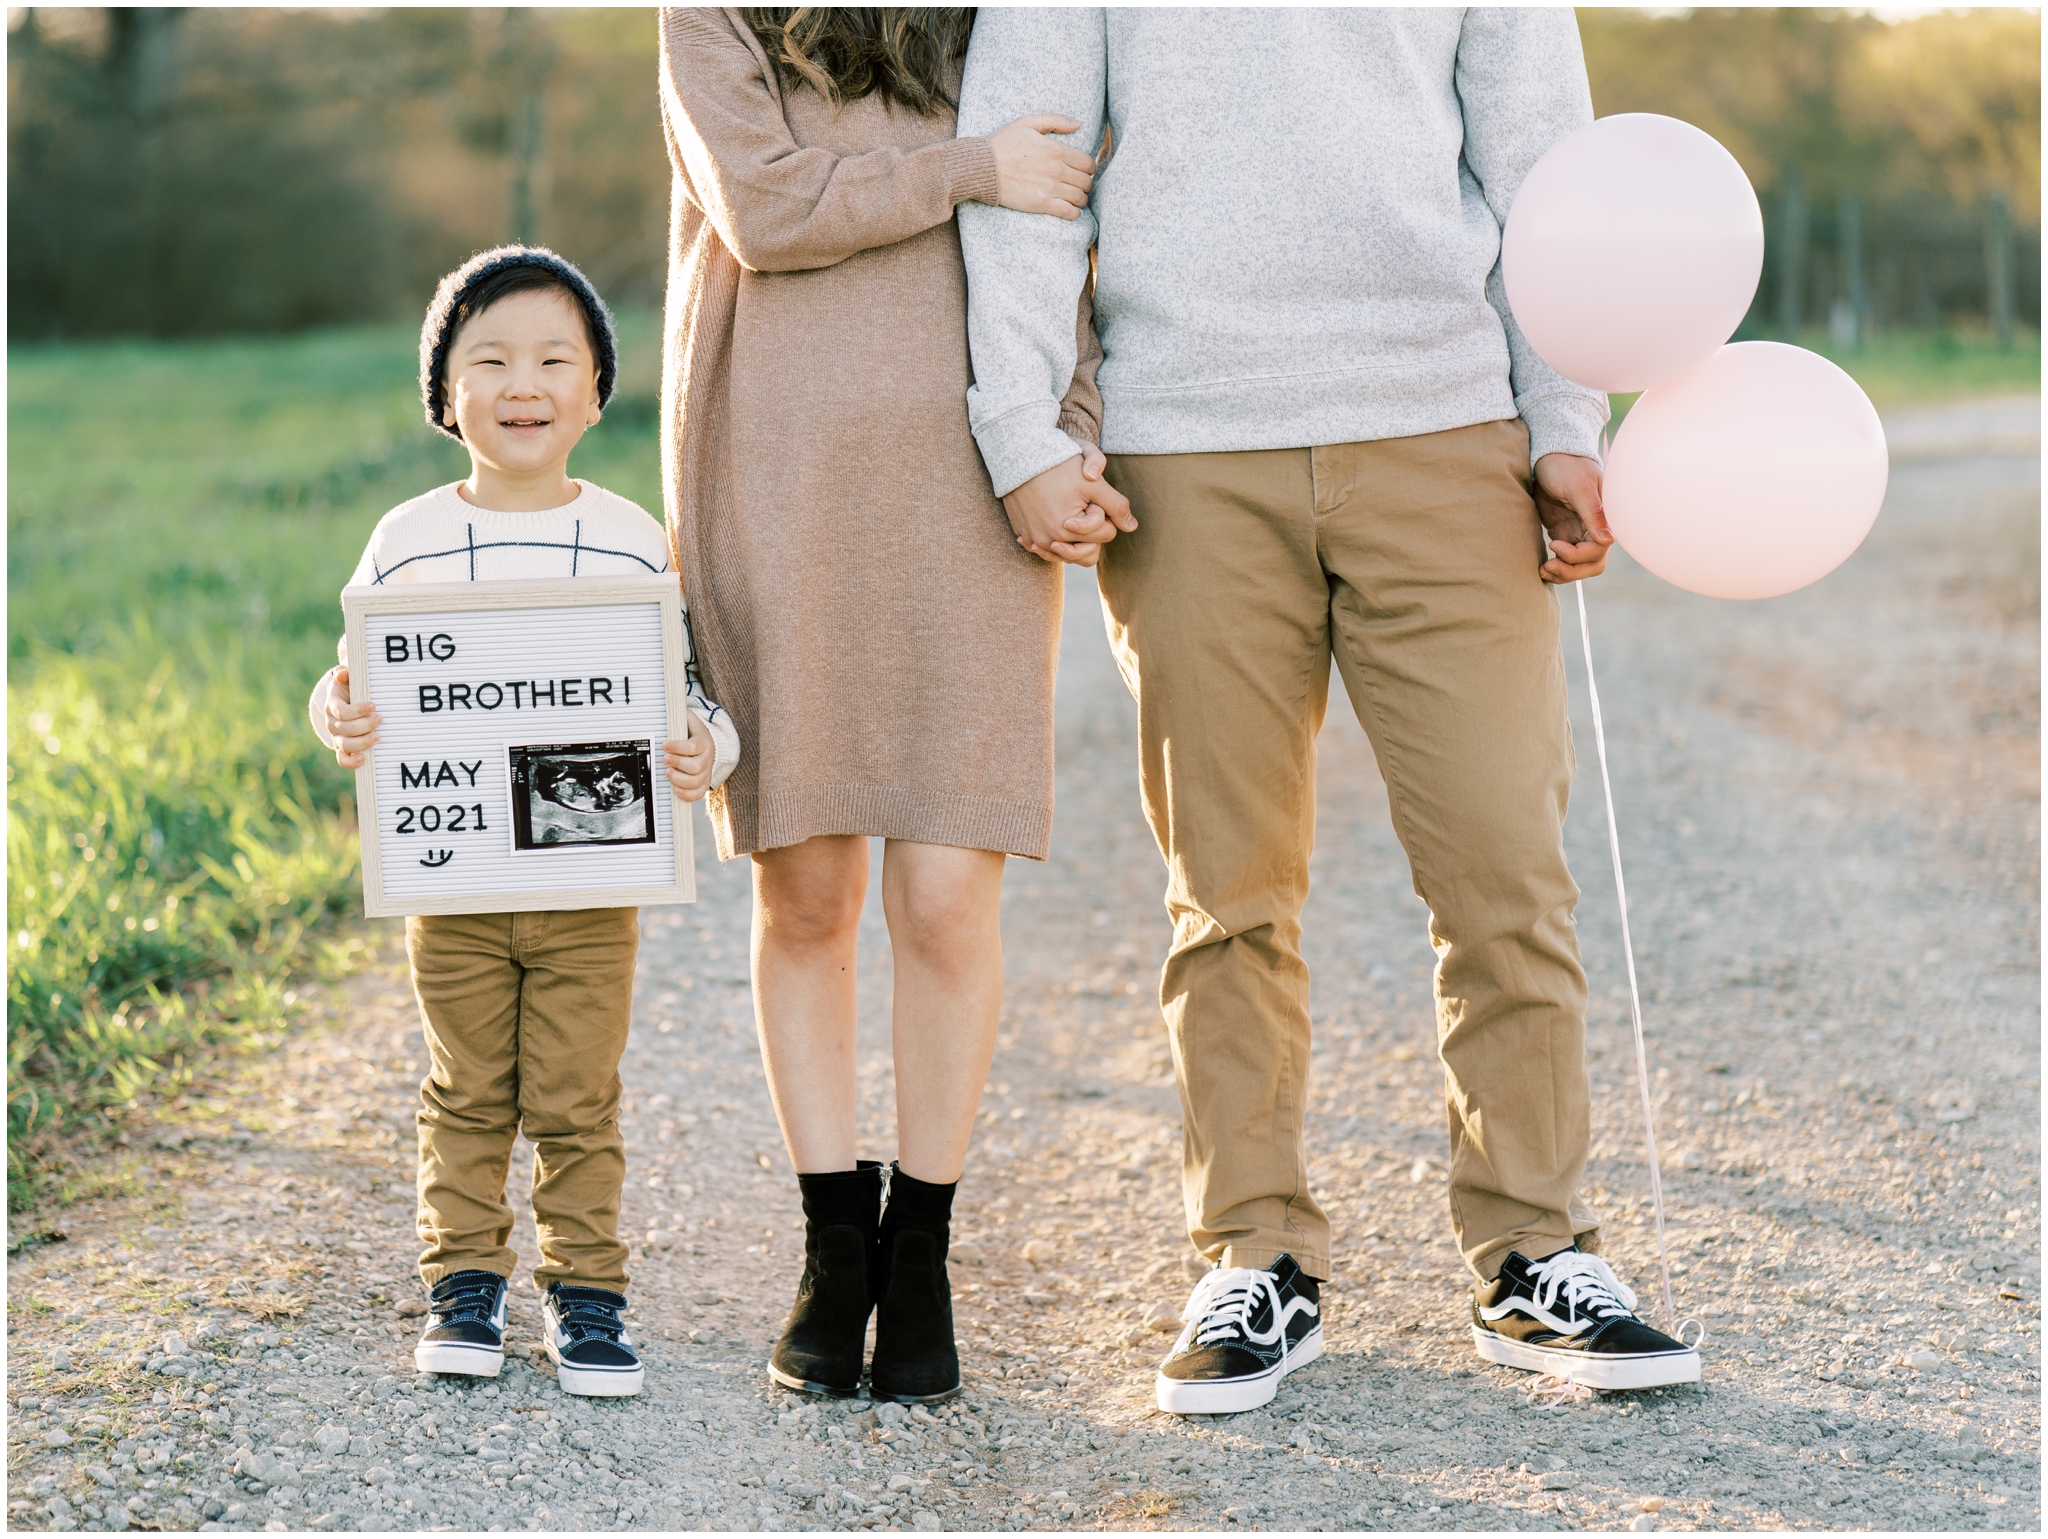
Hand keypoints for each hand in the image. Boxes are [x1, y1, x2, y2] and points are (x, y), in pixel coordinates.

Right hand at [327, 665, 380, 769]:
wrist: (347, 703)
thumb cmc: (350, 689)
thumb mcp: (346, 679)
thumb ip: (344, 674)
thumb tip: (344, 672)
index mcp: (332, 706)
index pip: (341, 711)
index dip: (357, 710)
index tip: (373, 706)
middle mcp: (332, 723)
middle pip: (345, 729)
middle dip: (364, 725)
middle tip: (380, 719)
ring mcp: (337, 737)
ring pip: (345, 745)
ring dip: (362, 742)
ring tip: (378, 737)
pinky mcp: (343, 749)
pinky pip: (342, 759)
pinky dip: (351, 762)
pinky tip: (364, 759)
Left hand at [663, 711, 714, 801]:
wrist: (709, 745)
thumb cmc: (694, 733)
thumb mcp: (689, 720)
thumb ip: (680, 715)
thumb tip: (668, 707)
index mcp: (704, 742)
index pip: (693, 746)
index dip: (678, 747)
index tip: (665, 745)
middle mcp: (707, 758)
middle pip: (695, 766)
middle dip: (678, 763)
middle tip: (665, 759)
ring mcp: (706, 772)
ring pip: (696, 781)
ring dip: (679, 779)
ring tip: (667, 772)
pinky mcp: (704, 783)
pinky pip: (698, 794)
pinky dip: (687, 794)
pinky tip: (676, 789)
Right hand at [988, 115, 1095, 219]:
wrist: (981, 168)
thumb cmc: (1002, 144)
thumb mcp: (1027, 123)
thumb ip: (1055, 121)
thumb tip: (1078, 124)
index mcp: (1057, 149)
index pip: (1088, 163)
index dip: (1089, 169)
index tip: (1082, 172)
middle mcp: (1058, 170)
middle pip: (1087, 182)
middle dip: (1085, 184)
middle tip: (1077, 186)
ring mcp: (1051, 188)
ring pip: (1081, 198)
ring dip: (1080, 200)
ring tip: (1072, 199)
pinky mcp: (1042, 204)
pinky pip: (1069, 213)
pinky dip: (1073, 213)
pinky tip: (1068, 210)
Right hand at [1003, 452, 1135, 566]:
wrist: (1018, 456)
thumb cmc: (1059, 465)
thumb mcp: (1093, 483)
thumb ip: (1117, 506)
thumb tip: (1132, 527)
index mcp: (1070, 530)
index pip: (1107, 534)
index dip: (1103, 513)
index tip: (1090, 496)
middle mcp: (1050, 541)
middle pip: (1090, 549)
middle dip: (1092, 529)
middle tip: (1081, 504)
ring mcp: (1035, 541)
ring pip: (1069, 555)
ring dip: (1076, 540)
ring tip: (1073, 516)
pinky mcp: (1024, 536)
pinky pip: (1048, 550)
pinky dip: (1055, 540)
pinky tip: (1056, 521)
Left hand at [1533, 452, 1613, 583]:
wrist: (1549, 457)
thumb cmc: (1567, 466)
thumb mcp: (1579, 487)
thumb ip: (1593, 513)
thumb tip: (1608, 540)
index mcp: (1606, 517)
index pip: (1599, 549)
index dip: (1578, 555)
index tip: (1555, 544)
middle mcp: (1596, 528)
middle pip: (1592, 563)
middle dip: (1571, 570)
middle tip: (1548, 566)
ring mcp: (1579, 532)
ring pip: (1579, 565)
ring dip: (1563, 573)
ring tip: (1543, 570)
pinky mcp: (1564, 533)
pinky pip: (1565, 558)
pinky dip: (1555, 566)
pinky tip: (1541, 567)